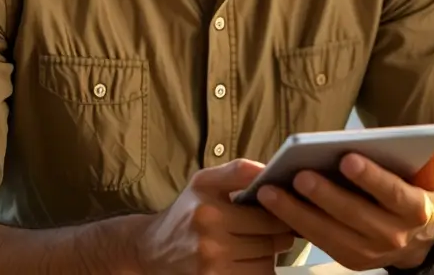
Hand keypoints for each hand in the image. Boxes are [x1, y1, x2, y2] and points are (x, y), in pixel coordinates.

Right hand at [138, 158, 297, 273]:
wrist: (152, 250)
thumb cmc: (185, 212)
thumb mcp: (204, 182)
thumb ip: (237, 171)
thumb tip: (270, 170)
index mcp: (210, 213)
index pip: (267, 218)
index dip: (280, 215)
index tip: (281, 211)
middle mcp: (210, 245)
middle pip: (270, 243)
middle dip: (278, 235)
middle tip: (275, 229)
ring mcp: (212, 271)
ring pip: (266, 266)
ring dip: (268, 256)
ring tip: (258, 244)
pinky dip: (257, 271)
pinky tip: (248, 260)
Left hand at [257, 144, 433, 271]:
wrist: (416, 240)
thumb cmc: (413, 194)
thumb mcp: (428, 177)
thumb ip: (427, 157)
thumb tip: (428, 139)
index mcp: (414, 208)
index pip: (392, 192)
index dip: (370, 177)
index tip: (347, 158)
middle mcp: (393, 234)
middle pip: (355, 215)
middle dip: (325, 195)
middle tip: (299, 174)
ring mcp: (369, 252)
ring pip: (329, 233)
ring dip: (297, 213)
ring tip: (270, 191)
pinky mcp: (349, 259)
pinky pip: (318, 241)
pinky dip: (293, 224)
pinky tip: (272, 206)